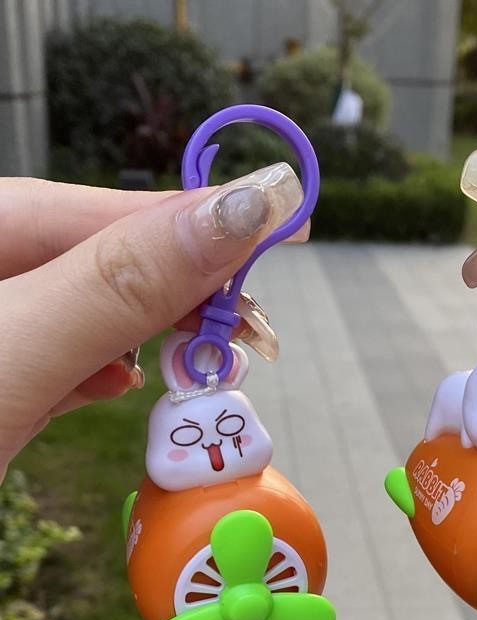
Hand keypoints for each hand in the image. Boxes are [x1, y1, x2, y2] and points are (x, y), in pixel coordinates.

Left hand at [0, 166, 301, 477]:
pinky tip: (122, 381)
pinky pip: (55, 356)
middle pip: (91, 256)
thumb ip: (117, 285)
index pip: (92, 207)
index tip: (276, 221)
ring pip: (81, 310)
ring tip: (202, 352)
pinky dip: (99, 370)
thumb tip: (237, 213)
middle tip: (246, 314)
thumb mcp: (14, 354)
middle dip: (173, 287)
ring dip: (146, 333)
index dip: (191, 215)